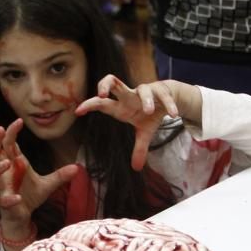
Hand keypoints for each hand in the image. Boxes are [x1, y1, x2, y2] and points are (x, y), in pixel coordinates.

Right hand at [0, 118, 79, 234]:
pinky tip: (17, 198)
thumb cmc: (30, 196)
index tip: (19, 121)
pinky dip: (10, 198)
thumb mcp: (48, 184)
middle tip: (0, 129)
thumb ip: (60, 175)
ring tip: (7, 163)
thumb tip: (77, 167)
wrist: (23, 216)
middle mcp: (6, 173)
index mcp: (15, 164)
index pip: (9, 144)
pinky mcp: (5, 202)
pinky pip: (4, 199)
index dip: (11, 132)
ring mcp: (3, 187)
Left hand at [76, 75, 198, 170]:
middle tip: (102, 94)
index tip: (78, 111)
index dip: (90, 105)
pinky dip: (168, 104)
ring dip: (146, 101)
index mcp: (121, 107)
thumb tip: (136, 168)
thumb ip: (139, 148)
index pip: (102, 103)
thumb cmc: (149, 114)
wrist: (168, 98)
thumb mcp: (144, 133)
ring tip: (149, 112)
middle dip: (105, 84)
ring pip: (142, 90)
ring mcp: (145, 91)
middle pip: (113, 82)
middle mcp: (130, 96)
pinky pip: (163, 95)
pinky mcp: (161, 90)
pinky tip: (173, 115)